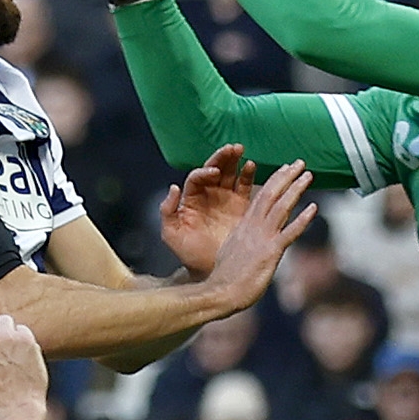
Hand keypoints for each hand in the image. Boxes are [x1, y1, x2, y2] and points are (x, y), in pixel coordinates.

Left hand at [159, 144, 259, 275]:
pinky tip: (251, 166)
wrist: (210, 271)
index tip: (213, 172)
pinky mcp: (241, 206)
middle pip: (215, 169)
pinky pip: (245, 187)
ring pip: (230, 173)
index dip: (204, 171)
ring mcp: (226, 199)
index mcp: (191, 199)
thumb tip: (173, 188)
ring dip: (235, 160)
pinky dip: (248, 175)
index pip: (197, 177)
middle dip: (222, 157)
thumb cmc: (189, 255)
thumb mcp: (172, 235)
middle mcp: (209, 195)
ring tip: (241, 151)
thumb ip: (167, 212)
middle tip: (232, 148)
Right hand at [199, 162, 315, 313]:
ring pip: (281, 207)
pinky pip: (289, 233)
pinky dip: (302, 220)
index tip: (285, 169)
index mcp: (244, 226)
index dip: (274, 181)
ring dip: (295, 190)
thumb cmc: (226, 278)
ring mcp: (262, 238)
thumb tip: (251, 241)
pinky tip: (313, 208)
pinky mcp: (270, 252)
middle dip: (286, 177)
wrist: (220, 292)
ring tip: (308, 175)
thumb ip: (244, 242)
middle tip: (300, 162)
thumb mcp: (232, 252)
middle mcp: (253, 227)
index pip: (260, 197)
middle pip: (271, 195)